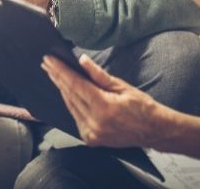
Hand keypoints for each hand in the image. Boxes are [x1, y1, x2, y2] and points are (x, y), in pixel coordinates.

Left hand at [42, 53, 164, 147]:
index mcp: (103, 107)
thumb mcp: (122, 86)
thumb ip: (99, 75)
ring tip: (52, 74)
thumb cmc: (141, 106)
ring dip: (61, 89)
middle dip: (57, 77)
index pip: (76, 85)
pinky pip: (75, 117)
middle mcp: (95, 122)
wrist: (153, 130)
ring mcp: (92, 133)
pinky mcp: (91, 139)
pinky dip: (70, 103)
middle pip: (70, 95)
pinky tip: (65, 92)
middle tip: (46, 63)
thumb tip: (82, 61)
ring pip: (70, 106)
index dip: (61, 71)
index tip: (49, 60)